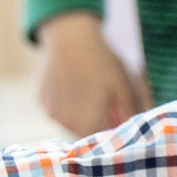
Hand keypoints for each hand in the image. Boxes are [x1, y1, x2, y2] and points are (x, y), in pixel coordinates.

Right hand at [33, 11, 141, 135]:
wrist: (70, 36)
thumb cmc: (102, 62)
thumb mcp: (124, 87)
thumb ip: (130, 115)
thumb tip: (136, 134)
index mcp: (87, 125)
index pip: (103, 140)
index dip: (112, 129)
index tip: (118, 114)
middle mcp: (64, 124)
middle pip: (85, 132)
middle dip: (96, 121)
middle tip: (104, 98)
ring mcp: (49, 112)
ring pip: (70, 121)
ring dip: (79, 113)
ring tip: (87, 88)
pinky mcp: (40, 100)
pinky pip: (56, 109)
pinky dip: (65, 102)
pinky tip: (72, 82)